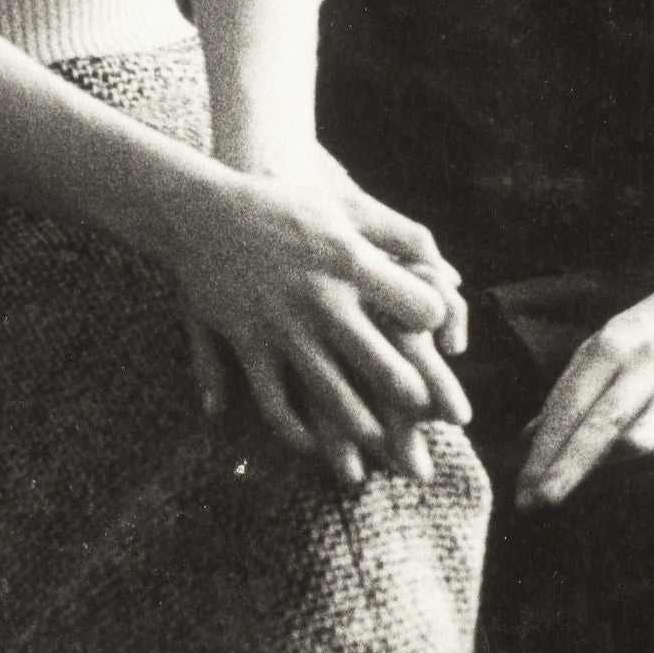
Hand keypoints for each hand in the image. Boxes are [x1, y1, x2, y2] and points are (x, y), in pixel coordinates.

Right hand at [169, 155, 471, 491]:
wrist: (200, 213)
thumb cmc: (283, 207)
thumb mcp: (346, 206)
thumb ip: (404, 236)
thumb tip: (453, 278)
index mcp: (350, 261)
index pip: (414, 303)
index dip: (432, 318)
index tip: (433, 329)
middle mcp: (320, 299)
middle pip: (378, 361)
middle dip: (408, 393)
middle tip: (424, 410)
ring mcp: (282, 327)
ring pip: (330, 393)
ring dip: (359, 425)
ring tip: (378, 441)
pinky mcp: (248, 345)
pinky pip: (274, 401)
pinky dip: (295, 432)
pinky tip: (313, 445)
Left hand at [516, 241, 653, 510]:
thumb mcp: (610, 347)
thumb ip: (574, 393)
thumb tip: (529, 437)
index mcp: (610, 348)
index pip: (569, 406)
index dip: (544, 452)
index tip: (523, 495)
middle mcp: (650, 356)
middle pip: (605, 415)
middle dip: (571, 460)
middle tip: (542, 502)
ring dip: (650, 429)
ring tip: (629, 453)